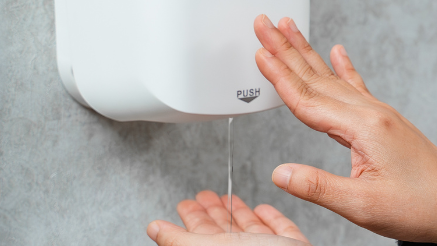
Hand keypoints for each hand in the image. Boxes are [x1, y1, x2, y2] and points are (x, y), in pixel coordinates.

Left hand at [146, 191, 309, 245]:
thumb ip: (179, 240)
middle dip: (213, 211)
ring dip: (239, 212)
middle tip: (205, 195)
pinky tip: (264, 209)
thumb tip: (154, 229)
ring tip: (229, 199)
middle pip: (223, 233)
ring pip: (250, 232)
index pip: (198, 236)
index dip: (192, 217)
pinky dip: (272, 218)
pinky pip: (282, 231)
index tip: (186, 203)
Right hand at [253, 15, 436, 242]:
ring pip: (333, 78)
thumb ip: (318, 186)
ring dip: (307, 53)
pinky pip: (357, 87)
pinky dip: (344, 67)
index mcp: (363, 128)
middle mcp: (371, 113)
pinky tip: (337, 51)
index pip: (309, 99)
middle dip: (286, 49)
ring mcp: (378, 113)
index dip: (279, 77)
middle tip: (264, 22)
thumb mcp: (362, 205)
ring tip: (289, 28)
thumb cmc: (415, 206)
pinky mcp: (384, 120)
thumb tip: (280, 173)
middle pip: (317, 77)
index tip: (259, 53)